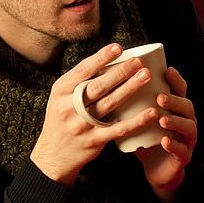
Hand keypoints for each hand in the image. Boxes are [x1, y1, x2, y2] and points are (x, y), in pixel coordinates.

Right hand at [31, 43, 161, 186]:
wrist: (53, 154)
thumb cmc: (62, 119)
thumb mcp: (61, 97)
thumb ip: (79, 81)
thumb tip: (108, 59)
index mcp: (61, 91)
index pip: (83, 71)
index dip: (101, 58)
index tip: (118, 48)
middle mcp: (69, 107)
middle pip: (99, 86)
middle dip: (121, 72)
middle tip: (139, 62)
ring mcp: (82, 125)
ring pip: (110, 103)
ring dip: (130, 88)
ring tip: (146, 76)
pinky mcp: (94, 141)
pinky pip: (118, 129)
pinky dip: (136, 120)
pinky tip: (151, 112)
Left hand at [134, 66, 196, 202]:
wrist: (157, 170)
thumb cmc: (148, 139)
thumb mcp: (142, 119)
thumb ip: (134, 103)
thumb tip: (111, 83)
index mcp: (176, 109)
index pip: (180, 90)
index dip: (176, 80)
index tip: (167, 70)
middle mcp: (186, 121)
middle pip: (186, 106)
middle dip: (175, 100)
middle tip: (160, 97)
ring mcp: (187, 139)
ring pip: (188, 126)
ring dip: (175, 121)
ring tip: (162, 119)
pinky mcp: (184, 156)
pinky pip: (182, 149)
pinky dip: (174, 145)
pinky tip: (165, 141)